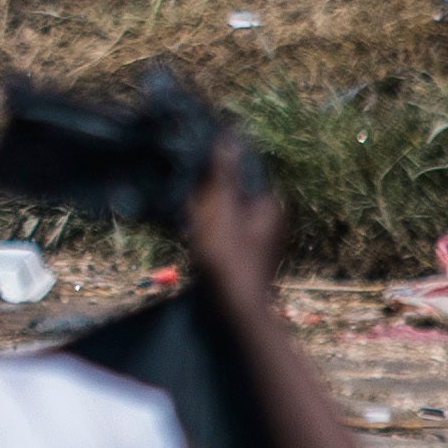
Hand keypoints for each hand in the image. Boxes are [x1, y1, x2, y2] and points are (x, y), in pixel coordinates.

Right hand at [179, 132, 289, 308]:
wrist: (233, 310)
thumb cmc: (226, 259)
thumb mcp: (220, 211)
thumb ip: (223, 175)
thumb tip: (228, 136)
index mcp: (268, 203)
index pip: (243, 167)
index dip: (216, 157)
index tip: (192, 148)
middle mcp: (267, 217)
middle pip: (233, 187)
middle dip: (207, 182)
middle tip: (180, 178)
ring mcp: (256, 237)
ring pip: (225, 208)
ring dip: (203, 203)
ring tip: (180, 201)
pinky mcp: (242, 252)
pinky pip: (222, 226)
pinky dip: (205, 222)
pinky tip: (187, 226)